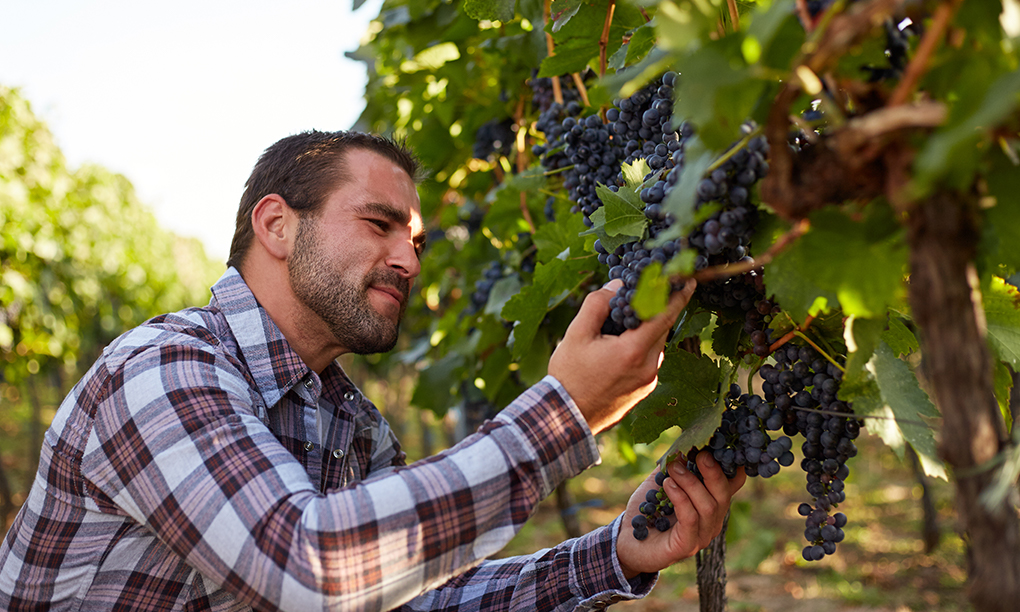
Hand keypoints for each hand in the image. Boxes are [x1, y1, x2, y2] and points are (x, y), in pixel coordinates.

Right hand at [548, 279, 695, 433]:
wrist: (567, 418)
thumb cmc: (569, 376)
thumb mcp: (576, 334)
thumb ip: (598, 305)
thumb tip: (617, 286)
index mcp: (634, 351)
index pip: (665, 316)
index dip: (678, 296)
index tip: (688, 280)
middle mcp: (648, 367)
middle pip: (660, 329)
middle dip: (653, 310)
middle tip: (640, 295)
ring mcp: (649, 381)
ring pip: (654, 344)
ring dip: (644, 330)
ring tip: (620, 324)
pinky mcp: (645, 390)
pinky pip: (649, 360)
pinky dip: (640, 346)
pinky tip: (617, 346)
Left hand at [616, 451, 745, 577]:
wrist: (627, 540)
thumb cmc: (647, 510)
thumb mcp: (661, 481)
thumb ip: (674, 465)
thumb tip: (682, 442)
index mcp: (711, 501)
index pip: (734, 482)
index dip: (733, 463)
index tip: (718, 444)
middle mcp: (712, 520)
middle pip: (724, 494)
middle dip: (712, 471)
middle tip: (697, 454)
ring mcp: (702, 535)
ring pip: (708, 506)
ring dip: (691, 483)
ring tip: (673, 468)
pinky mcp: (686, 546)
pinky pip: (690, 519)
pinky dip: (681, 498)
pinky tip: (668, 485)